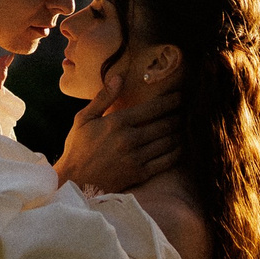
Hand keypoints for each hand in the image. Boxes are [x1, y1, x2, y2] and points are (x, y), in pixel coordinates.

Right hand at [53, 71, 180, 193]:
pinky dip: (176, 152)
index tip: (180, 96)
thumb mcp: (84, 118)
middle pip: (164, 124)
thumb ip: (103, 97)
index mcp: (117, 122)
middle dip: (178, 116)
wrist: (74, 181)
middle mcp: (129, 139)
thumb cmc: (78, 147)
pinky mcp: (139, 174)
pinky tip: (179, 146)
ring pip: (168, 142)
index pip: (153, 108)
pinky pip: (166, 162)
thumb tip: (119, 76)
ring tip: (184, 126)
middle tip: (186, 111)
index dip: (170, 101)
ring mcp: (136, 158)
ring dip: (179, 133)